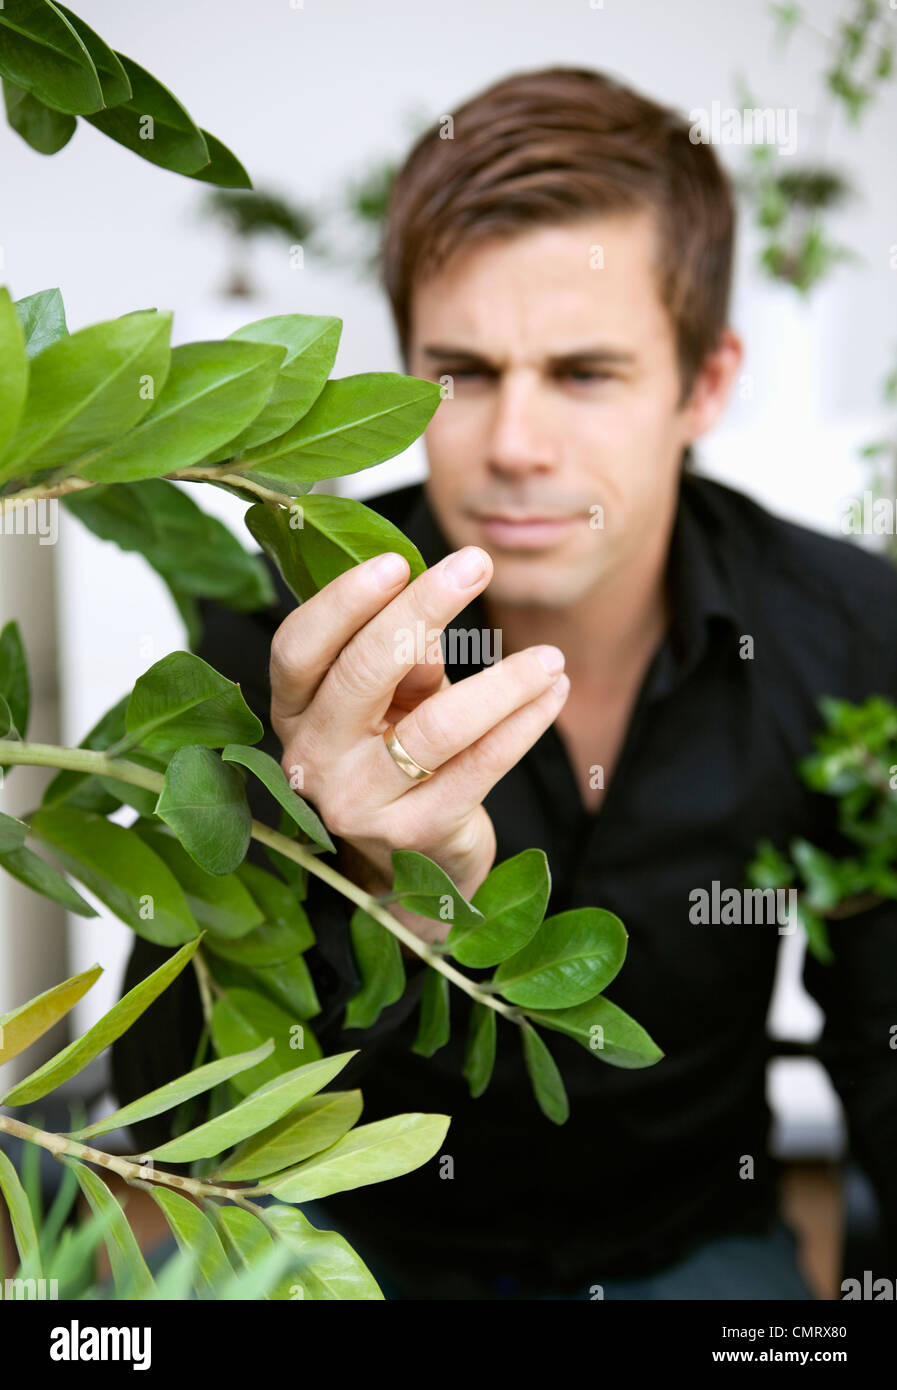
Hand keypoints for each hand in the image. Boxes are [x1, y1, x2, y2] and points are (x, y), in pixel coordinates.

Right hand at [269, 545, 568, 942]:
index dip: (343, 602)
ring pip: (436, 725)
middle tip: (476, 564)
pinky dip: (525, 723)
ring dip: (504, 681)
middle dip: (423, 610)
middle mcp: (311, 760)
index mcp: (294, 713)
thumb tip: (433, 601)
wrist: (415, 862)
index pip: (299, 648)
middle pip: (361, 674)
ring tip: (551, 655)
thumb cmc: (398, 752)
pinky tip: (554, 693)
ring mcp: (358, 804)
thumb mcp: (390, 698)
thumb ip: (403, 655)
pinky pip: (481, 765)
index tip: (397, 560)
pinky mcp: (413, 834)